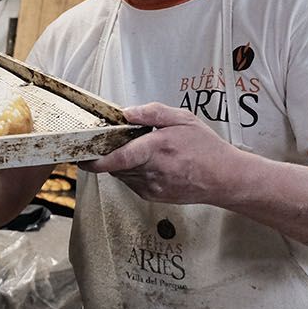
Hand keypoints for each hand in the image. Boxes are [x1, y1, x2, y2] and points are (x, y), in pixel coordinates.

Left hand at [80, 102, 241, 204]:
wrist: (225, 179)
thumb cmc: (207, 148)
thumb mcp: (183, 119)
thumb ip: (153, 113)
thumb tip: (126, 112)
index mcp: (158, 149)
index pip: (118, 158)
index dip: (96, 158)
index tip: (82, 154)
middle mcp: (152, 171)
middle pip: (114, 165)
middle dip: (106, 154)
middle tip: (108, 141)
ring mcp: (151, 187)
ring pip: (120, 174)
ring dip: (119, 162)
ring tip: (136, 150)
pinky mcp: (152, 196)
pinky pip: (130, 182)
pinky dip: (130, 171)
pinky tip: (145, 163)